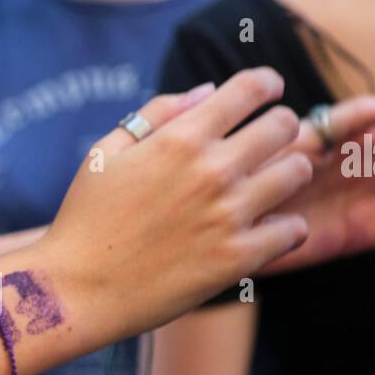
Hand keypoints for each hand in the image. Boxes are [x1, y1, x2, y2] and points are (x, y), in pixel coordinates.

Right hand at [40, 68, 311, 347]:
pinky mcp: (237, 259)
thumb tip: (209, 91)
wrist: (77, 291)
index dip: (267, 84)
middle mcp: (211, 171)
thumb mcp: (105, 152)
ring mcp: (228, 215)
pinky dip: (286, 226)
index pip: (251, 88)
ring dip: (288, 173)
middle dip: (281, 127)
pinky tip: (267, 228)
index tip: (269, 91)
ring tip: (270, 186)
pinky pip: (293, 229)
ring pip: (297, 172)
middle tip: (270, 142)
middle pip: (284, 126)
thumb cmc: (85, 220)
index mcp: (180, 139)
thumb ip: (158, 113)